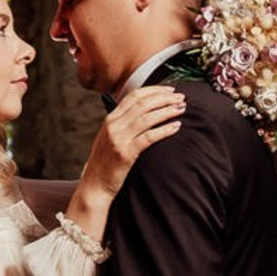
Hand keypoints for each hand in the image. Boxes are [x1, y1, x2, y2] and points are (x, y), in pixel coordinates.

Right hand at [69, 81, 186, 229]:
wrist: (95, 185)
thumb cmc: (107, 162)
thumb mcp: (111, 138)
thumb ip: (124, 124)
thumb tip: (147, 112)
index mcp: (110, 119)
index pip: (134, 96)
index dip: (154, 90)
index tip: (170, 90)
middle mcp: (113, 125)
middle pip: (143, 104)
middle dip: (164, 98)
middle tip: (181, 97)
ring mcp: (118, 139)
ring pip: (147, 117)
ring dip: (167, 111)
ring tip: (181, 109)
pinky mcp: (125, 153)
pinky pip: (149, 137)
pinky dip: (164, 130)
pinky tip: (176, 127)